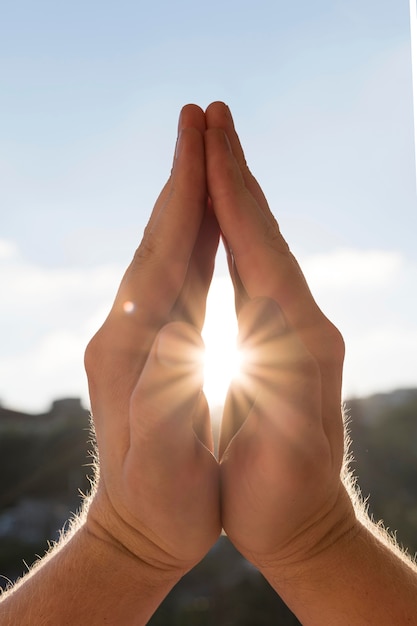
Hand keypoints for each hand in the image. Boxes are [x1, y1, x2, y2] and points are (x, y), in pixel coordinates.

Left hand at [84, 105, 220, 575]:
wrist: (137, 529)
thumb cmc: (162, 504)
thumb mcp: (165, 463)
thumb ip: (167, 399)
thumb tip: (178, 342)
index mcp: (132, 348)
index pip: (163, 255)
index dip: (185, 195)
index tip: (200, 138)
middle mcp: (126, 329)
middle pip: (159, 239)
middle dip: (182, 177)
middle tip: (200, 118)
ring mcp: (133, 334)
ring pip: (165, 252)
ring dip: (185, 201)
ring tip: (203, 154)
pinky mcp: (145, 345)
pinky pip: (172, 279)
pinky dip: (189, 241)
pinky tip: (204, 224)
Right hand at [205, 102, 355, 573]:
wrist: (306, 523)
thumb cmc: (279, 499)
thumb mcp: (281, 453)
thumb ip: (274, 395)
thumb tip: (257, 343)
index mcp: (297, 339)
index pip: (261, 250)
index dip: (233, 193)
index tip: (209, 139)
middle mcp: (304, 321)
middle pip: (265, 232)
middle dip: (235, 173)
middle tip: (211, 116)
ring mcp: (298, 326)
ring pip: (263, 245)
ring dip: (237, 194)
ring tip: (213, 149)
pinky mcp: (288, 337)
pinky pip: (259, 272)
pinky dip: (240, 234)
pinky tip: (224, 217)